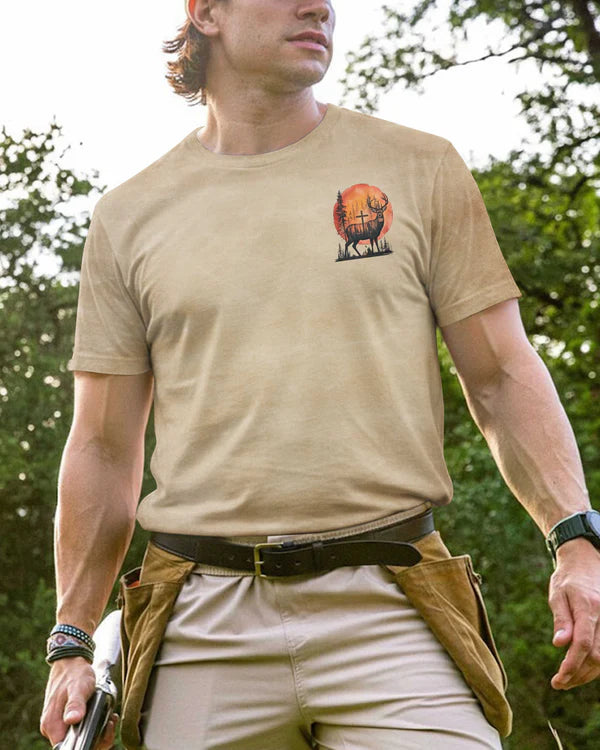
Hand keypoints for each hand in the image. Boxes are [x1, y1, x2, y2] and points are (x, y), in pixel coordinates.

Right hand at [40, 656, 118, 747]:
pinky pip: (77, 730)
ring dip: (95, 734)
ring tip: (110, 720)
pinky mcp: (64, 720)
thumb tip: (72, 720)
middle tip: (110, 725)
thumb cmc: (75, 673)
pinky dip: (91, 727)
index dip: (85, 744)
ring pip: (77, 739)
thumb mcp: (79, 686)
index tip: (101, 733)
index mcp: (52, 724)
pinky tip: (104, 719)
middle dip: (94, 739)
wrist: (70, 661)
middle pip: (73, 745)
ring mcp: (57, 724)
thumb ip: (76, 704)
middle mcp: (52, 727)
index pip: (66, 748)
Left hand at [548, 538, 599, 689]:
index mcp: (588, 607)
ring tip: (568, 680)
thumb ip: (561, 619)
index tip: (558, 678)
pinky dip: (596, 664)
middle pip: (596, 656)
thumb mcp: (557, 594)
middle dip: (578, 674)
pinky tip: (583, 670)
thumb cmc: (567, 578)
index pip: (583, 644)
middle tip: (559, 683)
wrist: (586, 561)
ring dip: (588, 673)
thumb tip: (560, 645)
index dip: (572, 665)